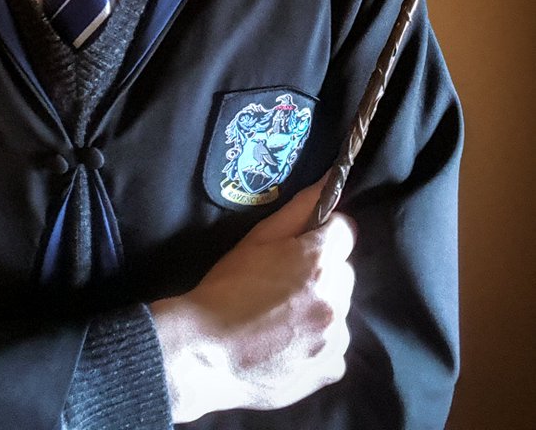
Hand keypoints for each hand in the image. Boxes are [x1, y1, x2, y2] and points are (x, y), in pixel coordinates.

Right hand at [151, 179, 355, 421]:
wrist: (205, 353)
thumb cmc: (225, 288)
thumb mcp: (256, 239)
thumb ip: (299, 209)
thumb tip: (331, 179)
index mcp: (318, 261)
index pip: (344, 231)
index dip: (322, 234)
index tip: (301, 245)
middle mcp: (335, 298)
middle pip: (343, 272)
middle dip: (322, 273)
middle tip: (284, 284)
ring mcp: (335, 338)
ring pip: (339, 311)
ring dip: (321, 309)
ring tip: (282, 319)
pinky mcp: (329, 369)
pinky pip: (334, 349)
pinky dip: (318, 346)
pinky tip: (287, 345)